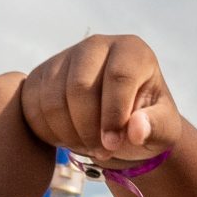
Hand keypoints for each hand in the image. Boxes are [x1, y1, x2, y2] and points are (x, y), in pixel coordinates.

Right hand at [19, 35, 181, 167]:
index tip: (112, 145)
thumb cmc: (144, 124)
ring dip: (68, 133)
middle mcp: (97, 45)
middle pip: (79, 86)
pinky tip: (69, 139)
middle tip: (101, 151)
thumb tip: (136, 129)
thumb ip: (155, 128)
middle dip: (87, 128)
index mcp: (132, 51)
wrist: (118, 124)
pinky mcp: (41, 75)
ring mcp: (65, 57)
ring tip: (87, 146)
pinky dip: (49, 131)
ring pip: (53, 98)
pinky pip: (34, 106)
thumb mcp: (162, 130)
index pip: (118, 77)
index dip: (113, 115)